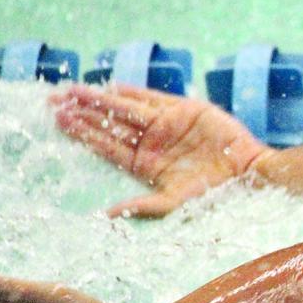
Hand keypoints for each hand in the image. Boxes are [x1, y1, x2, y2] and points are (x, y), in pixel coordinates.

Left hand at [50, 84, 268, 217]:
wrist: (248, 171)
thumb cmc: (214, 191)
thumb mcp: (174, 202)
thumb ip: (142, 206)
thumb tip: (107, 215)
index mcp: (145, 165)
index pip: (106, 146)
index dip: (83, 133)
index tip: (59, 120)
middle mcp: (152, 144)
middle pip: (110, 125)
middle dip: (83, 112)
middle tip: (54, 100)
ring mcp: (166, 125)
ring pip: (126, 110)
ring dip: (100, 99)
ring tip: (73, 90)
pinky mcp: (184, 110)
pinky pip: (153, 98)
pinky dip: (133, 92)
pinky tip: (111, 86)